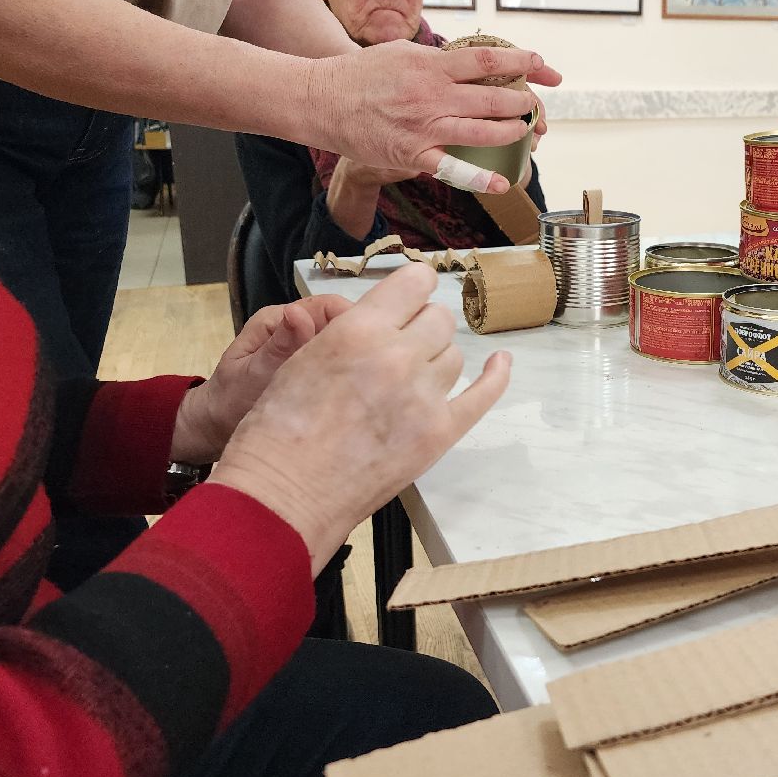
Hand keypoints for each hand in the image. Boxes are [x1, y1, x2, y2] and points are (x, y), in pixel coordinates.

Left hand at [172, 296, 352, 463]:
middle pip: (338, 322)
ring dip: (352, 358)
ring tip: (365, 383)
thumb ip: (278, 347)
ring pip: (339, 343)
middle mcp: (293, 327)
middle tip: (372, 372)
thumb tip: (299, 313)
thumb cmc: (229, 401)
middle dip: (357, 341)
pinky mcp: (308, 367)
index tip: (369, 349)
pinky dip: (345, 373)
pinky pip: (333, 362)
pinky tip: (354, 390)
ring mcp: (302, 347)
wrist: (214, 427)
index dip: (353, 321)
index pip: (328, 306)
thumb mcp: (252, 375)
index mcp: (278, 319)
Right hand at [211, 264, 510, 574]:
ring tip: (411, 375)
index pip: (414, 282)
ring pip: (454, 356)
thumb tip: (381, 315)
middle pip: (438, 319)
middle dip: (420, 325)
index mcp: (359, 330)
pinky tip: (500, 363)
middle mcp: (398, 357)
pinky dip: (495, 376)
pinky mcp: (439, 434)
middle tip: (399, 345)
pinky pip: (482, 396)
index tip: (410, 294)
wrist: (283, 494)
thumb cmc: (277, 431)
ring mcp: (423, 397)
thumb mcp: (301, 358)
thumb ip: (348, 332)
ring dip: (436, 358)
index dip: (413, 286)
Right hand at [305, 41, 561, 194]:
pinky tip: (502, 183)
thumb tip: (469, 60)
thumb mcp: (402, 52)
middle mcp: (432, 95)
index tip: (542, 65)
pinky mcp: (414, 155)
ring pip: (482, 132)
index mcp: (431, 66)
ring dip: (512, 133)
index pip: (488, 60)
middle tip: (536, 105)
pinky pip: (453, 169)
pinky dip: (480, 178)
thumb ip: (438, 59)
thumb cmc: (362, 75)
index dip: (522, 62)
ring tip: (527, 131)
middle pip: (493, 99)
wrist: (323, 101)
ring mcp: (425, 127)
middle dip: (524, 102)